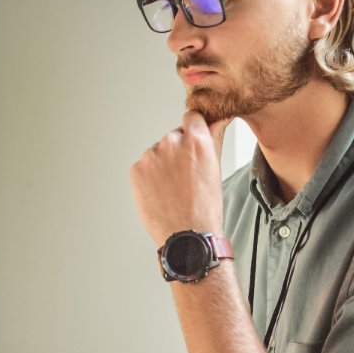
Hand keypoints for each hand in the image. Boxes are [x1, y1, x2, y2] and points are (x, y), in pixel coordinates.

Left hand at [130, 111, 231, 244]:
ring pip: (158, 153)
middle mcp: (172, 143)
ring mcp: (151, 156)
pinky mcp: (136, 170)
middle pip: (174, 136)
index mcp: (196, 140)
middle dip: (178, 151)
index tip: (193, 139)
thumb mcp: (215, 169)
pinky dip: (150, 177)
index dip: (193, 128)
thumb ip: (213, 139)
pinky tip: (161, 193)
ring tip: (173, 189)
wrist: (186, 235)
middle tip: (185, 176)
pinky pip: (144, 167)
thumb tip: (217, 120)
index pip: (191, 117)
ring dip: (163, 164)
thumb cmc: (205, 207)